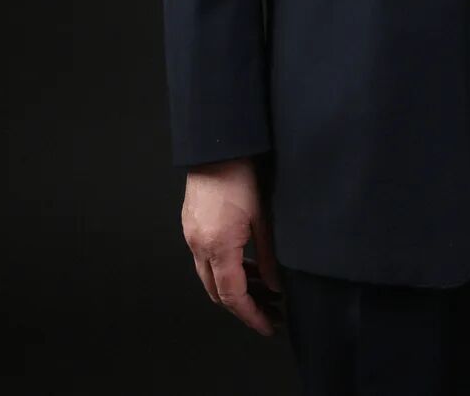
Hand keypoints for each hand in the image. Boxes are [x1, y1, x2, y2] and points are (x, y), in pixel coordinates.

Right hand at [181, 158, 284, 336]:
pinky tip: (248, 264)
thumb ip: (269, 255)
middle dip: (244, 306)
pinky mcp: (192, 224)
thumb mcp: (264, 216)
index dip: (251, 315)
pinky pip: (207, 258)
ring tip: (265, 288)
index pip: (233, 297)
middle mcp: (199, 245)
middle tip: (271, 311)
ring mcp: (192, 235)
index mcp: (217, 247)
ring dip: (236, 286)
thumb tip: (277, 285)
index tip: (268, 326)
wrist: (217, 143)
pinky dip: (227, 268)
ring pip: (212, 276)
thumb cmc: (241, 173)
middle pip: (218, 292)